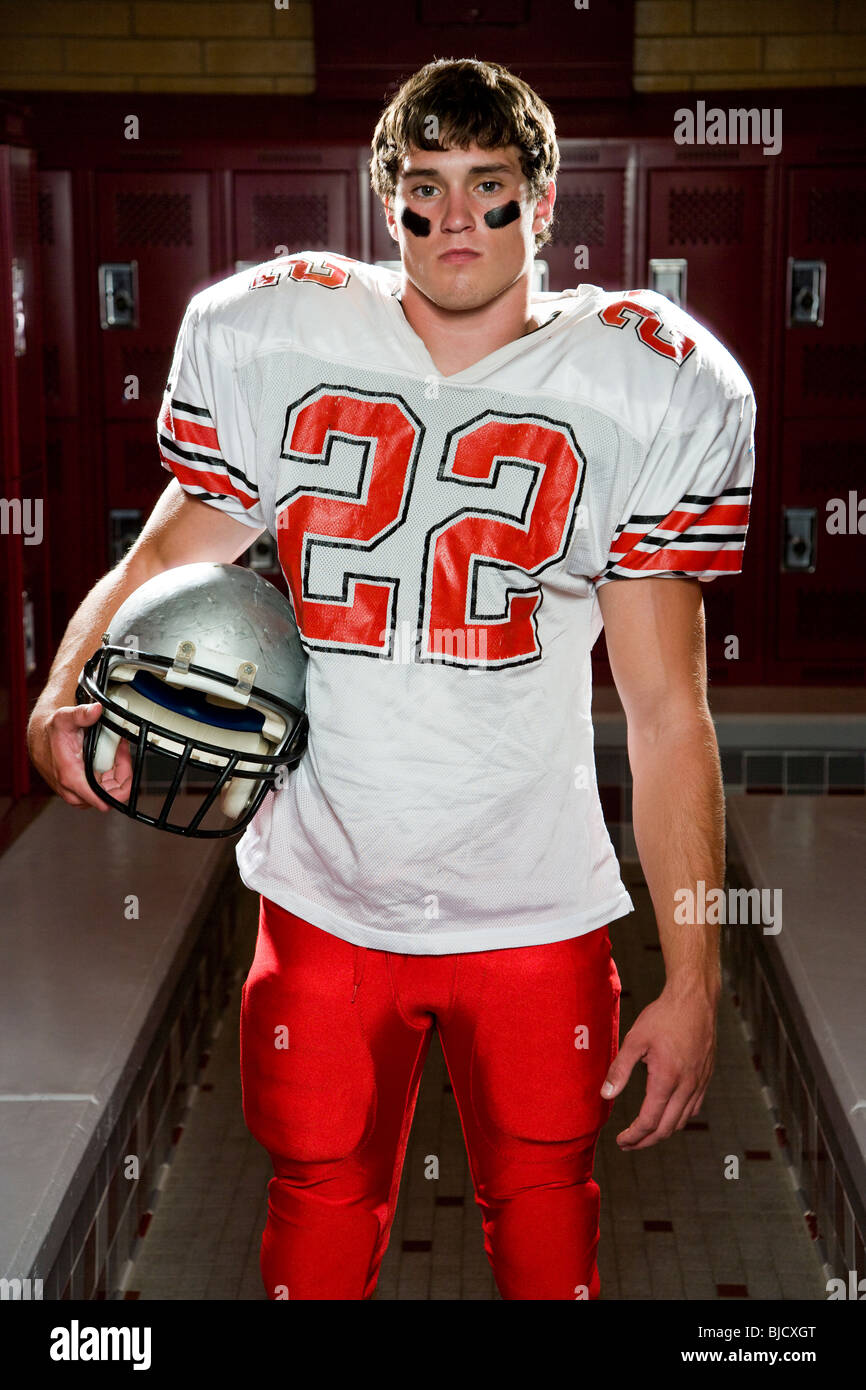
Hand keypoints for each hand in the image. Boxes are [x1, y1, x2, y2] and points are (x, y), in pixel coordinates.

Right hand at [27, 701, 132, 810]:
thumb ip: (82, 714)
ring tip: (116, 752)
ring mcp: (79, 792)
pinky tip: (110, 759)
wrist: (41, 738)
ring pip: (109, 792)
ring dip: (118, 774)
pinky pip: (104, 789)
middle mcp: (74, 790)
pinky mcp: (82, 790)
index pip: (102, 801)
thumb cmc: (52, 732)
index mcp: (71, 778)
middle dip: (123, 774)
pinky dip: (111, 775)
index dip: (122, 791)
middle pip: (112, 795)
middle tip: (121, 752)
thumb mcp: (65, 718)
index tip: (127, 770)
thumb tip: (96, 709)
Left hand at [599, 982, 717, 1149]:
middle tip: (629, 1144)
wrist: (695, 999)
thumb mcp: (635, 1039)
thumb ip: (620, 1069)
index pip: (650, 1121)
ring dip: (662, 1131)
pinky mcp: (706, 1076)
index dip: (634, 1136)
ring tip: (645, 1132)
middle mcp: (687, 1086)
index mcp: (667, 1079)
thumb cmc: (663, 1016)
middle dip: (646, 1141)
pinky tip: (668, 1113)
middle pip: (666, 1128)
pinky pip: (694, 1107)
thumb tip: (606, 1095)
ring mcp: (699, 1082)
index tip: (621, 1141)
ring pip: (682, 1121)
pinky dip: (679, 1117)